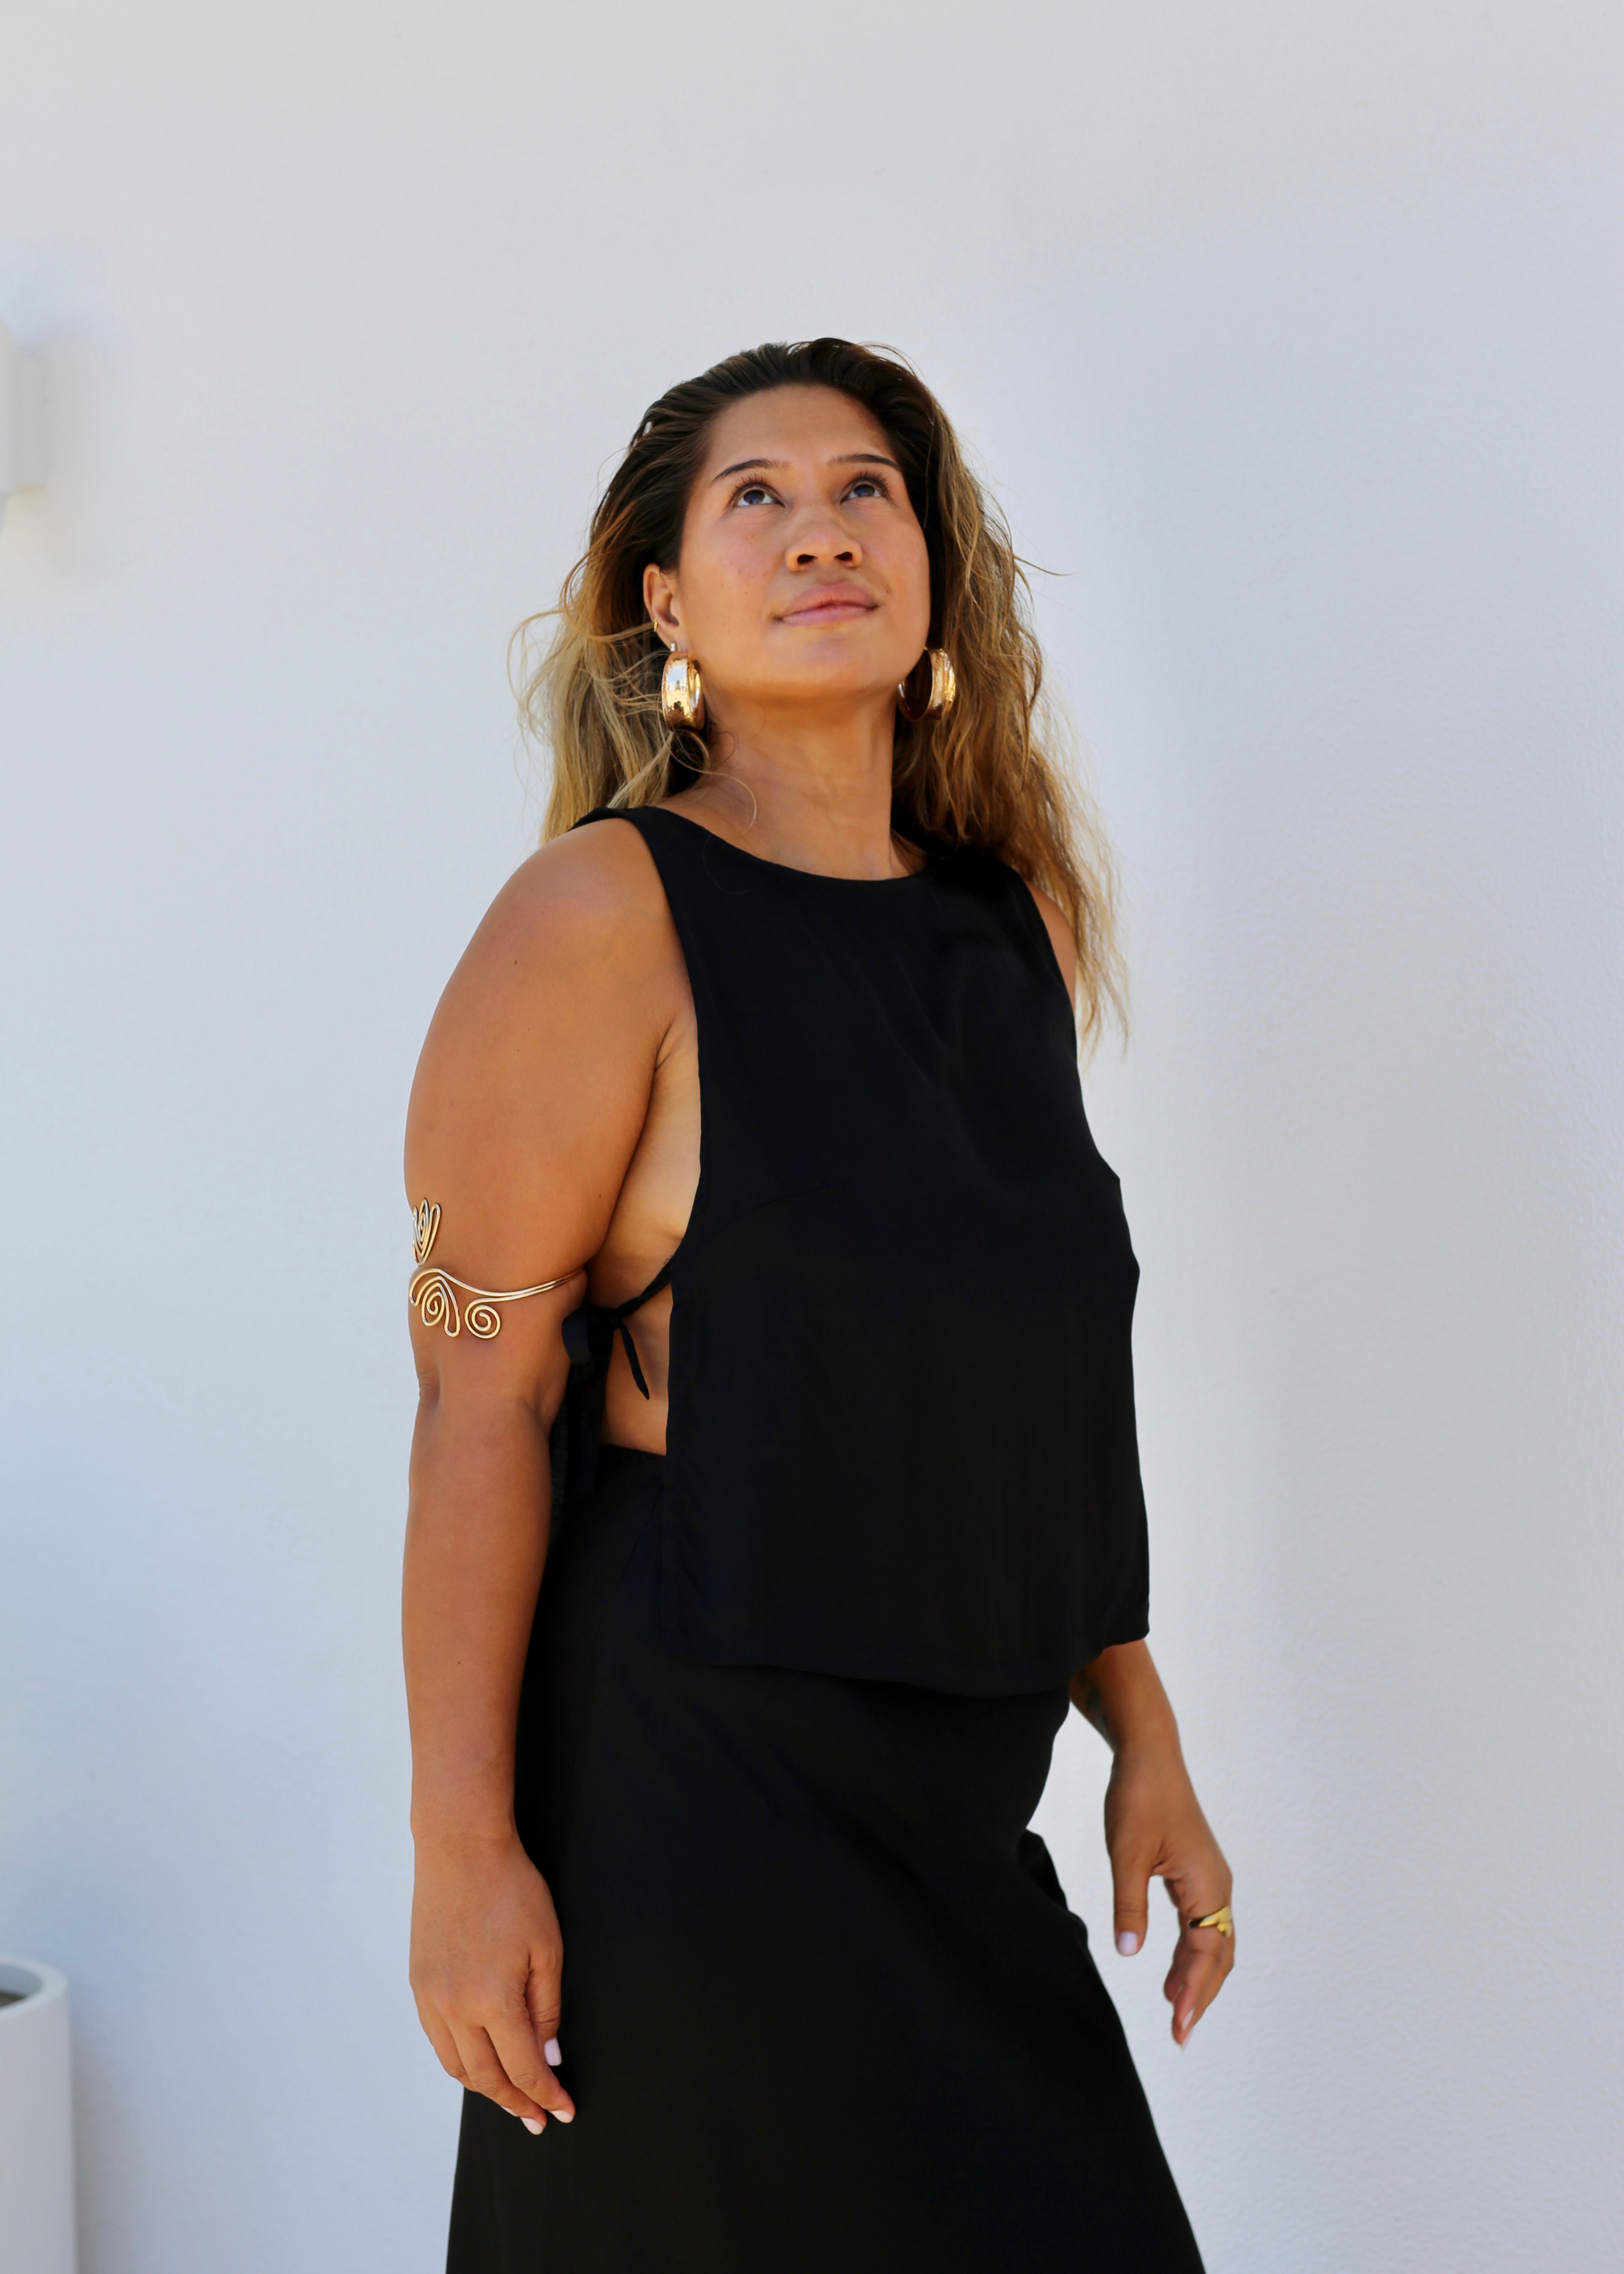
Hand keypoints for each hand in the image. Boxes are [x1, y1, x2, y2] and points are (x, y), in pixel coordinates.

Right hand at [409, 1830, 576, 2129]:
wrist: (460, 1848)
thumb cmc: (511, 1889)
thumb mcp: (547, 1947)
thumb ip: (546, 2008)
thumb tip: (547, 2056)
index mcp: (492, 2000)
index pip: (523, 2068)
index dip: (545, 2095)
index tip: (562, 2111)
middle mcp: (455, 2007)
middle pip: (485, 2079)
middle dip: (515, 2103)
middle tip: (536, 2117)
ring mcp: (431, 1998)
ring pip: (456, 2066)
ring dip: (485, 2088)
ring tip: (511, 2096)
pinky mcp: (418, 1984)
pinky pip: (438, 2041)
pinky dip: (460, 2060)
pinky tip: (479, 2059)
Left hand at [1103, 1737, 1234, 2045]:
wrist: (1149, 1755)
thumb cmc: (1139, 1797)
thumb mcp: (1126, 1853)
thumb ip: (1129, 1904)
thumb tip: (1129, 1952)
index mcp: (1207, 1884)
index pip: (1206, 1952)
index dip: (1193, 1992)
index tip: (1178, 2025)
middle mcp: (1218, 1886)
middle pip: (1218, 1955)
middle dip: (1201, 1995)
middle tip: (1179, 2034)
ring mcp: (1210, 1879)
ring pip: (1213, 1942)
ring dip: (1197, 1978)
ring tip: (1175, 2011)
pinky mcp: (1197, 1873)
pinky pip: (1202, 1924)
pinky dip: (1191, 1954)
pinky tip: (1169, 1972)